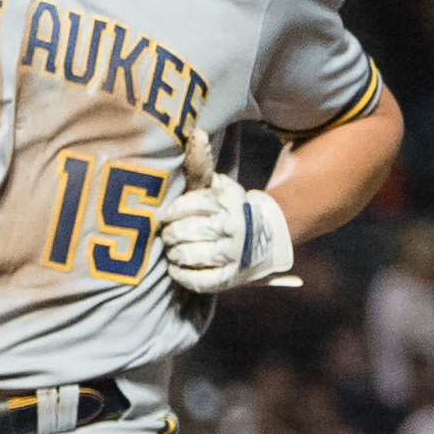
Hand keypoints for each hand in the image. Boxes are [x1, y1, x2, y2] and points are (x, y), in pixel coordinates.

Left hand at [160, 181, 291, 292]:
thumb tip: (186, 153)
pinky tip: (174, 269)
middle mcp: (235, 227)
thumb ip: (204, 177)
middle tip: (165, 235)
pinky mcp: (231, 278)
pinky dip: (182, 276)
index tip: (164, 216)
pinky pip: (202, 280)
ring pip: (195, 254)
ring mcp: (235, 254)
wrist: (268, 240)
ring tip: (170, 251)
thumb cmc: (234, 212)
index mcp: (232, 202)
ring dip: (175, 253)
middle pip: (193, 229)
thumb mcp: (225, 190)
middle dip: (171, 233)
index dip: (174, 210)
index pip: (196, 203)